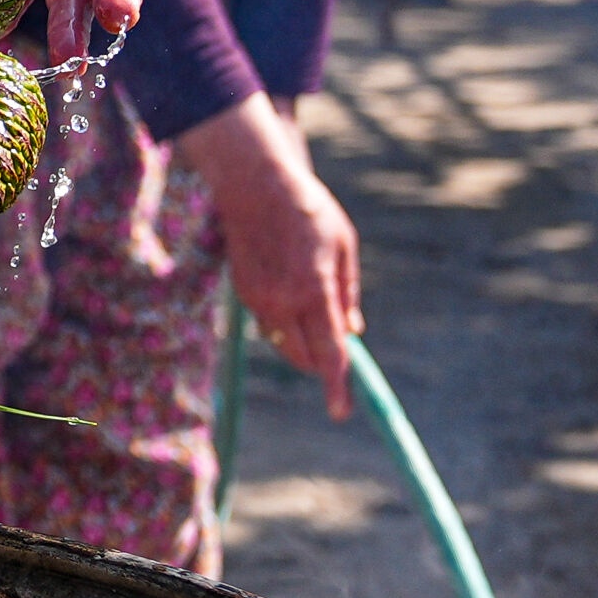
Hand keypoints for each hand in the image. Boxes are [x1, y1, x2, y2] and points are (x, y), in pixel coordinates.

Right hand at [174, 93, 362, 418]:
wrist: (256, 185)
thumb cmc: (309, 210)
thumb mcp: (344, 246)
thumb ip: (348, 292)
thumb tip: (353, 331)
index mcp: (315, 290)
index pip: (329, 352)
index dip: (337, 386)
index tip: (341, 412)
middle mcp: (283, 301)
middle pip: (303, 358)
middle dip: (322, 364)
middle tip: (337, 353)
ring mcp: (259, 299)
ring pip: (283, 343)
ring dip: (302, 342)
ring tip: (314, 305)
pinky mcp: (243, 292)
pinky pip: (268, 322)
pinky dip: (283, 322)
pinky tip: (290, 289)